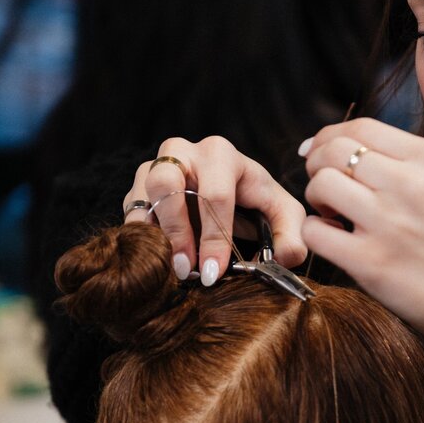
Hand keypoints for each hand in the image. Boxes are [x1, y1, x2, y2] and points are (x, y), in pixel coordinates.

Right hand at [122, 136, 306, 284]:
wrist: (230, 192)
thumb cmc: (257, 201)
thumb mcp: (284, 215)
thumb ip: (292, 237)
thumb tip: (284, 258)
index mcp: (222, 155)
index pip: (215, 194)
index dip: (214, 237)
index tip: (213, 271)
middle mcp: (183, 151)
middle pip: (168, 183)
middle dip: (178, 231)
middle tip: (187, 269)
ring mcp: (155, 165)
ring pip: (143, 193)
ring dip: (155, 235)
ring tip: (171, 267)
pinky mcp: (138, 186)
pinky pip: (131, 209)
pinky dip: (141, 237)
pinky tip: (159, 260)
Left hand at [301, 118, 423, 411]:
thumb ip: (409, 164)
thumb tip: (352, 148)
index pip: (362, 128)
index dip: (331, 136)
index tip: (321, 150)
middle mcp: (409, 184)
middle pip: (334, 150)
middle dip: (318, 164)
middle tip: (325, 187)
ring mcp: (387, 223)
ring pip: (320, 185)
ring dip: (316, 198)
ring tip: (333, 215)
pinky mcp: (369, 262)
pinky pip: (315, 232)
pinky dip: (315, 233)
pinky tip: (335, 241)